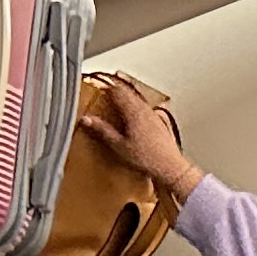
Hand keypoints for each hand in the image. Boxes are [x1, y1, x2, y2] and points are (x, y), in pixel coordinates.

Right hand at [77, 75, 200, 199]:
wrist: (169, 167)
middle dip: (116, 89)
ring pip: (138, 97)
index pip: (118, 91)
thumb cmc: (145, 158)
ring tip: (116, 98)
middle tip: (105, 90)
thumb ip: (102, 130)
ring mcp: (154, 114)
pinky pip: (145, 106)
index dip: (106, 88)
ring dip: (126, 96)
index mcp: (134, 112)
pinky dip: (135, 104)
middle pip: (129, 92)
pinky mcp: (159, 121)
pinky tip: (133, 112)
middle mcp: (145, 110)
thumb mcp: (118, 145)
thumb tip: (87, 120)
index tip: (98, 89)